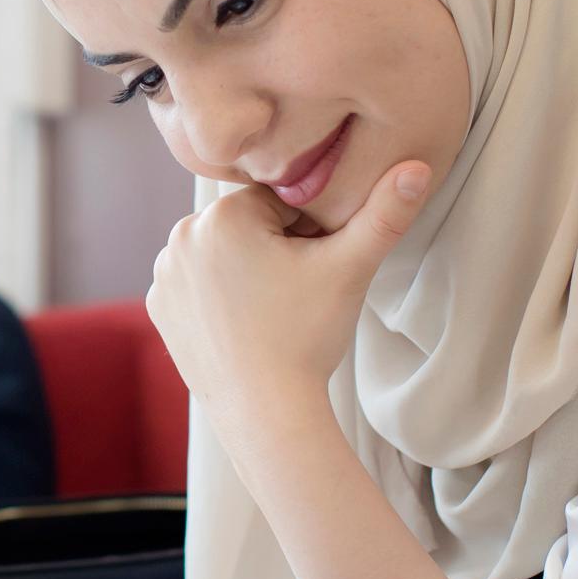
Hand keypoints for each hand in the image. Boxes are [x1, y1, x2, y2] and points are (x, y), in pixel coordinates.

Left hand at [146, 158, 432, 439]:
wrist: (266, 412)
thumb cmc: (306, 338)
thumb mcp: (350, 268)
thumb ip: (385, 214)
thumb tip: (418, 166)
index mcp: (223, 214)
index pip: (281, 202)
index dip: (309, 234)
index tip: (313, 270)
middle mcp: (182, 235)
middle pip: (249, 225)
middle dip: (276, 249)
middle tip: (295, 295)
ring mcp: (165, 272)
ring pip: (224, 252)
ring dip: (247, 268)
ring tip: (270, 310)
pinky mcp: (159, 305)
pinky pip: (199, 283)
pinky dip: (220, 295)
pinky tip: (242, 322)